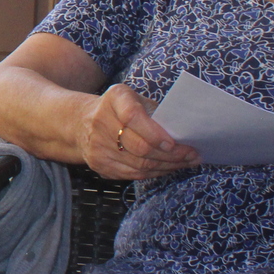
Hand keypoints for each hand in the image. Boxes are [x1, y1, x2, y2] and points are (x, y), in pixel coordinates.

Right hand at [83, 84, 198, 179]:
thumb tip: (185, 134)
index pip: (133, 117)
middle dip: (170, 155)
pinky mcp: (98, 164)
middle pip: (139, 147)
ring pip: (139, 165)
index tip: (173, 143)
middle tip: (192, 155)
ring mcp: (97, 146)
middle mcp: (101, 121)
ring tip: (185, 163)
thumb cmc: (120, 109)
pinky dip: (154, 173)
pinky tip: (167, 168)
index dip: (154, 133)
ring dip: (167, 166)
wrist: (81, 122)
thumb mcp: (136, 99)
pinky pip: (132, 174)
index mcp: (115, 98)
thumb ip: (155, 113)